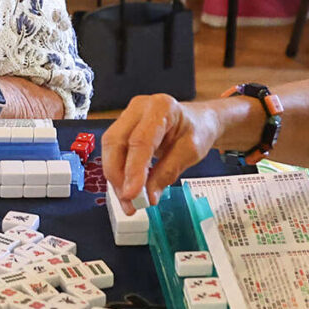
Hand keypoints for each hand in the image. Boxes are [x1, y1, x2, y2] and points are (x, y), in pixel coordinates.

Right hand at [100, 94, 218, 204]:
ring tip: (129, 201)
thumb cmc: (197, 130)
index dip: (133, 169)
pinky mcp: (122, 129)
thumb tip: (148, 196)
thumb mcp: (191, 152)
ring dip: (116, 178)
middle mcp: (138, 108)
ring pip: (110, 148)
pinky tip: (127, 190)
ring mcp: (127, 117)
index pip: (140, 140)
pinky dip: (119, 174)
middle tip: (129, 202)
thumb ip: (168, 172)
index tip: (132, 194)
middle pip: (115, 142)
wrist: (198, 120)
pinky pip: (114, 152)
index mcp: (160, 107)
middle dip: (118, 176)